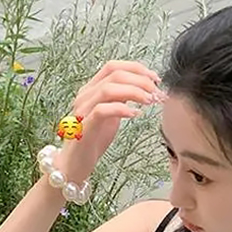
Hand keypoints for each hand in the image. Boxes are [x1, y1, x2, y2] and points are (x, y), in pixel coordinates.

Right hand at [57, 60, 162, 179]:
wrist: (75, 164)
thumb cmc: (94, 140)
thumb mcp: (112, 114)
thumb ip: (122, 98)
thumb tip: (143, 88)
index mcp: (91, 89)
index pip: (113, 67)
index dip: (137, 69)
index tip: (155, 79)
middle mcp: (85, 95)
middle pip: (114, 74)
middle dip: (140, 80)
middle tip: (156, 92)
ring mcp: (83, 110)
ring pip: (109, 89)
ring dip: (134, 92)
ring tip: (149, 101)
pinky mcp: (84, 127)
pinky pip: (102, 110)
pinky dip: (121, 109)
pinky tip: (135, 114)